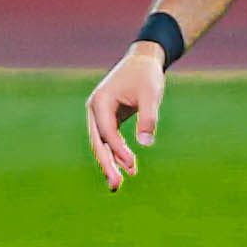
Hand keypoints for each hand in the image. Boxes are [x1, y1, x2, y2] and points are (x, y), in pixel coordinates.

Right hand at [85, 45, 169, 191]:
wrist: (143, 60)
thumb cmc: (147, 75)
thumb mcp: (151, 94)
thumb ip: (148, 117)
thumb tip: (146, 144)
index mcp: (100, 102)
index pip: (107, 132)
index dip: (118, 149)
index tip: (132, 164)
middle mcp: (95, 110)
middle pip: (98, 143)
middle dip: (107, 164)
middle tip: (116, 186)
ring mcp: (99, 115)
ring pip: (102, 144)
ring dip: (110, 163)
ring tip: (117, 185)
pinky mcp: (108, 118)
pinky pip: (110, 140)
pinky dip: (117, 153)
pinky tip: (128, 167)